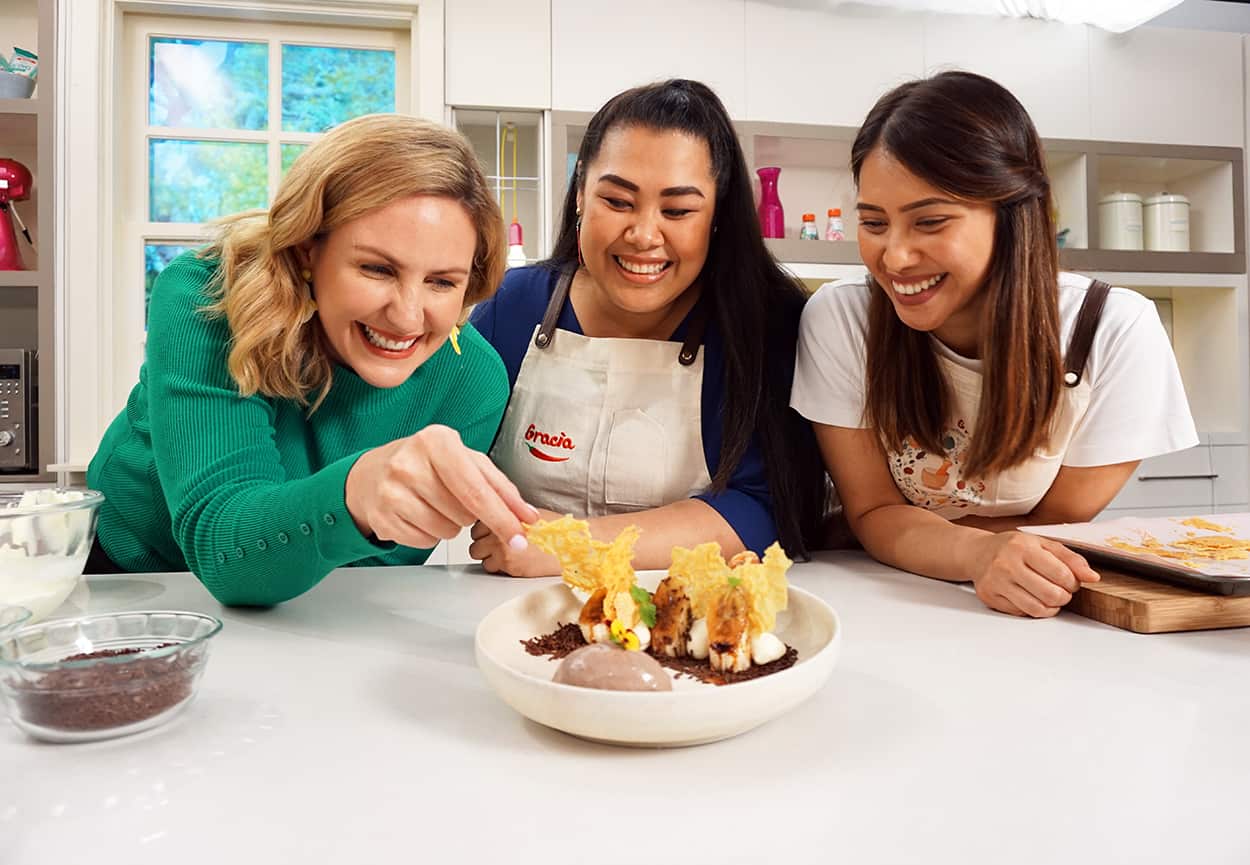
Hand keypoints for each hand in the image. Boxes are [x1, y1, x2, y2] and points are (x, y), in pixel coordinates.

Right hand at [345, 425, 537, 550]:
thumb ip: (499, 486)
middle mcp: (410, 463)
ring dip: (450, 525)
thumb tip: (526, 515)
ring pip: (446, 531)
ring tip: (434, 505)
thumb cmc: (426, 464)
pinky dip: (429, 534)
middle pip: (464, 514)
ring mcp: (391, 491)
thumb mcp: (464, 461)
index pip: (477, 490)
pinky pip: (424, 542)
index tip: (520, 536)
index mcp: (437, 440)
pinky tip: (418, 514)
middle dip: (470, 515)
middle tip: (455, 498)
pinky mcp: (381, 518)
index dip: (503, 517)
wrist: (371, 474)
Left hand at [470, 508, 563, 576]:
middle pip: (474, 537)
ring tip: (506, 554)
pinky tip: (512, 562)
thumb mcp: (529, 514)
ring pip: (477, 553)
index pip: (478, 520)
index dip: (485, 527)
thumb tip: (493, 518)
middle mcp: (499, 527)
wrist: (571, 546)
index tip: (492, 531)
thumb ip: (508, 515)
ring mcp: (501, 547)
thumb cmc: (556, 531)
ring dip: (488, 555)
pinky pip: (489, 568)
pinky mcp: (507, 564)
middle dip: (484, 541)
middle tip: (500, 544)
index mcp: (504, 511)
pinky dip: (497, 567)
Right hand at [968, 531, 1099, 617]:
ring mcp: (996, 583)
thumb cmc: (1012, 547)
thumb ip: (1070, 558)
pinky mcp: (990, 597)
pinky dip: (1034, 609)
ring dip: (1051, 607)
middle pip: (1051, 595)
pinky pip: (1022, 613)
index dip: (1073, 583)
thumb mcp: (1042, 544)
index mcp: (1023, 548)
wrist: (977, 553)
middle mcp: (1007, 565)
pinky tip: (1033, 598)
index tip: (1071, 582)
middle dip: (1064, 597)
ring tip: (1051, 597)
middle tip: (1062, 591)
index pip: (1061, 575)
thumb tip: (1092, 577)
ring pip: (1037, 609)